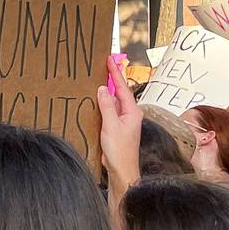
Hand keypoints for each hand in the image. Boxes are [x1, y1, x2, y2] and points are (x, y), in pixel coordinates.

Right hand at [96, 53, 141, 193]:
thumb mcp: (111, 125)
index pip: (122, 88)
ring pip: (114, 100)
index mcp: (132, 111)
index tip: (110, 60)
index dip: (115, 73)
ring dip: (107, 90)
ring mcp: (124, 120)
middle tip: (104, 64)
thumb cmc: (119, 150)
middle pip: (119, 92)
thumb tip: (102, 89)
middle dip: (112, 78)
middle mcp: (130, 113)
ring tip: (99, 78)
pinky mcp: (117, 126)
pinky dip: (103, 102)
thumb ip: (107, 106)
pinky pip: (110, 109)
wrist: (122, 169)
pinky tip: (96, 99)